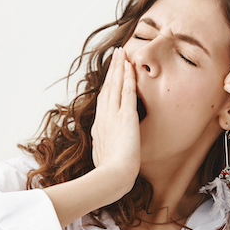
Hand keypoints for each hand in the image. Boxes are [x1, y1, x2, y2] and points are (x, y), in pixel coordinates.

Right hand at [90, 47, 140, 191]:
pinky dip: (128, 78)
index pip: (104, 100)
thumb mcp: (103, 158)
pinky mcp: (125, 117)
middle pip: (107, 87)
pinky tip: (130, 66)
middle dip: (112, 69)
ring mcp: (113, 116)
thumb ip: (105, 150)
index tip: (111, 74)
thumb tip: (104, 152)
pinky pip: (127, 92)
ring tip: (122, 53)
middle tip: (116, 54)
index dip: (107, 85)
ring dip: (119, 67)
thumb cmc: (109, 173)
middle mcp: (104, 117)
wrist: (112, 177)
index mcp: (99, 127)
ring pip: (116, 85)